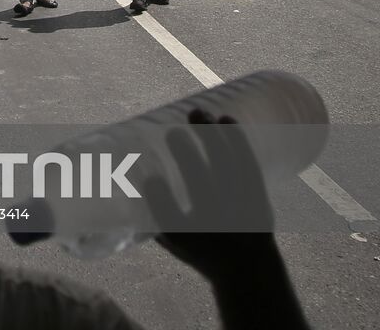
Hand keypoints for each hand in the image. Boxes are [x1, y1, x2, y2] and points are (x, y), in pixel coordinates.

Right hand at [148, 110, 278, 286]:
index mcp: (188, 241)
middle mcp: (217, 228)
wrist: (247, 267)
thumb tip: (121, 173)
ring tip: (197, 112)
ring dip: (213, 139)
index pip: (171, 220)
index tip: (151, 180)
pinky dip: (238, 142)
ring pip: (229, 172)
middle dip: (189, 160)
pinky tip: (225, 119)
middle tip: (174, 133)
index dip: (160, 199)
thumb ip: (150, 213)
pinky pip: (250, 167)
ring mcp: (242, 212)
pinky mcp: (258, 198)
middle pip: (204, 190)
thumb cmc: (197, 245)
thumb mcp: (170, 237)